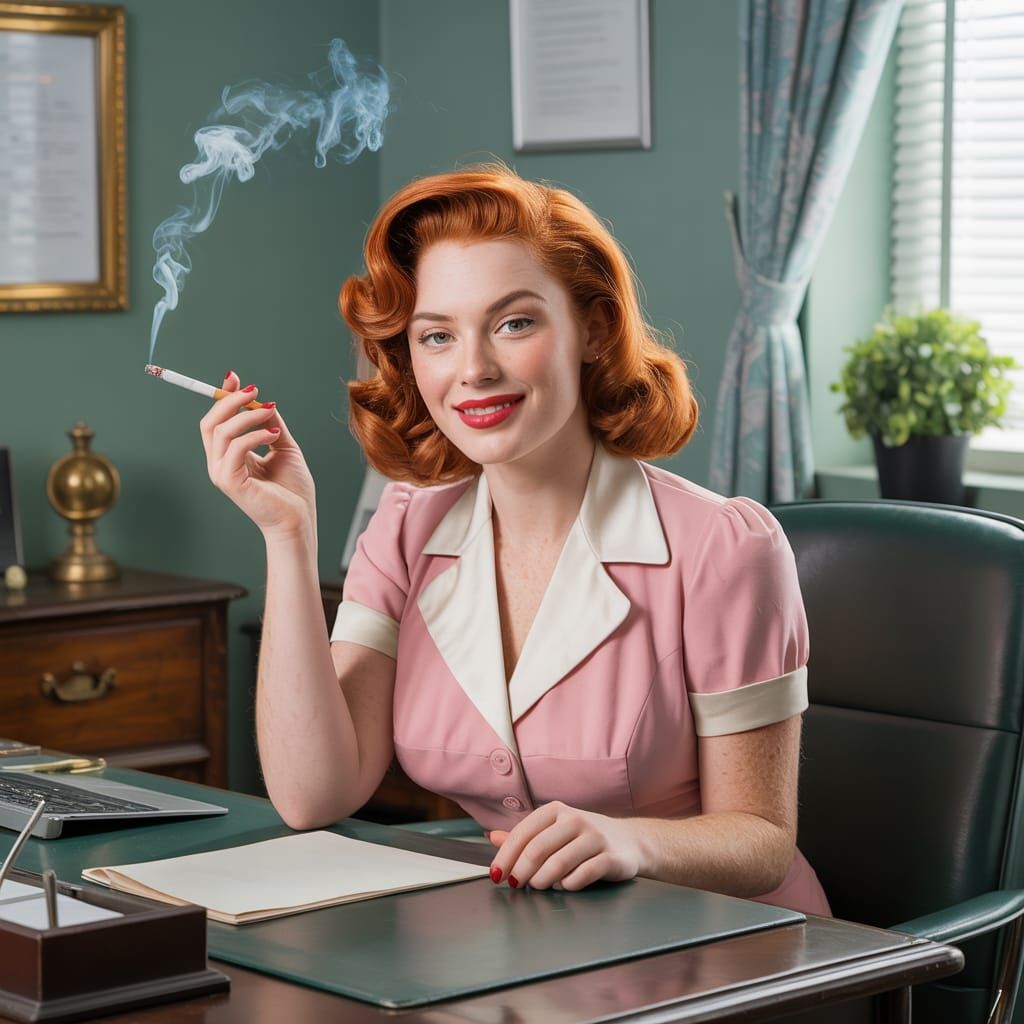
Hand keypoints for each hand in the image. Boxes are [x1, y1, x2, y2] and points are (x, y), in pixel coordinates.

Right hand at [199, 371, 315, 541]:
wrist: (299, 519)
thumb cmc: (292, 489)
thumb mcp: (283, 446)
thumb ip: (270, 423)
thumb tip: (262, 400)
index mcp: (229, 456)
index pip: (216, 421)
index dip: (221, 396)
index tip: (234, 377)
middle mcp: (220, 464)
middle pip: (210, 422)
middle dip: (229, 400)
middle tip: (254, 391)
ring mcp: (222, 474)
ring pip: (221, 431)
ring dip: (247, 415)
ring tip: (271, 414)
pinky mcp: (230, 482)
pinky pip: (235, 448)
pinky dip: (255, 434)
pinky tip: (274, 434)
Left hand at [488, 801, 643, 890]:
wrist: (630, 842)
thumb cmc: (585, 838)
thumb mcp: (554, 831)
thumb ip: (525, 836)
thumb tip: (492, 837)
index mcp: (556, 811)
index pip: (523, 833)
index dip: (506, 856)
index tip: (496, 875)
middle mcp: (575, 820)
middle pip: (538, 849)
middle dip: (521, 871)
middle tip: (515, 885)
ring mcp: (594, 837)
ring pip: (558, 863)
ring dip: (542, 881)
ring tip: (538, 887)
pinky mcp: (610, 857)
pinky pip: (583, 875)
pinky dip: (568, 884)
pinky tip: (564, 886)